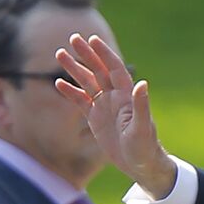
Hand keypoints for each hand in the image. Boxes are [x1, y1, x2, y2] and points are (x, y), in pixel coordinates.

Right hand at [55, 35, 176, 197]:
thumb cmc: (145, 147)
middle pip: (98, 70)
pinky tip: (58, 83)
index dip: (104, 53)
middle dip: (86, 54)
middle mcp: (115, 97)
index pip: (114, 68)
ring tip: (59, 54)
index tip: (92, 39)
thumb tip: (143, 83)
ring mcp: (104, 106)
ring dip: (74, 69)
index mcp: (126, 95)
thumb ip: (141, 105)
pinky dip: (70, 92)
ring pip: (87, 82)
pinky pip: (81, 101)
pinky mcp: (95, 118)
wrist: (140, 164)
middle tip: (73, 38)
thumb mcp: (142, 128)